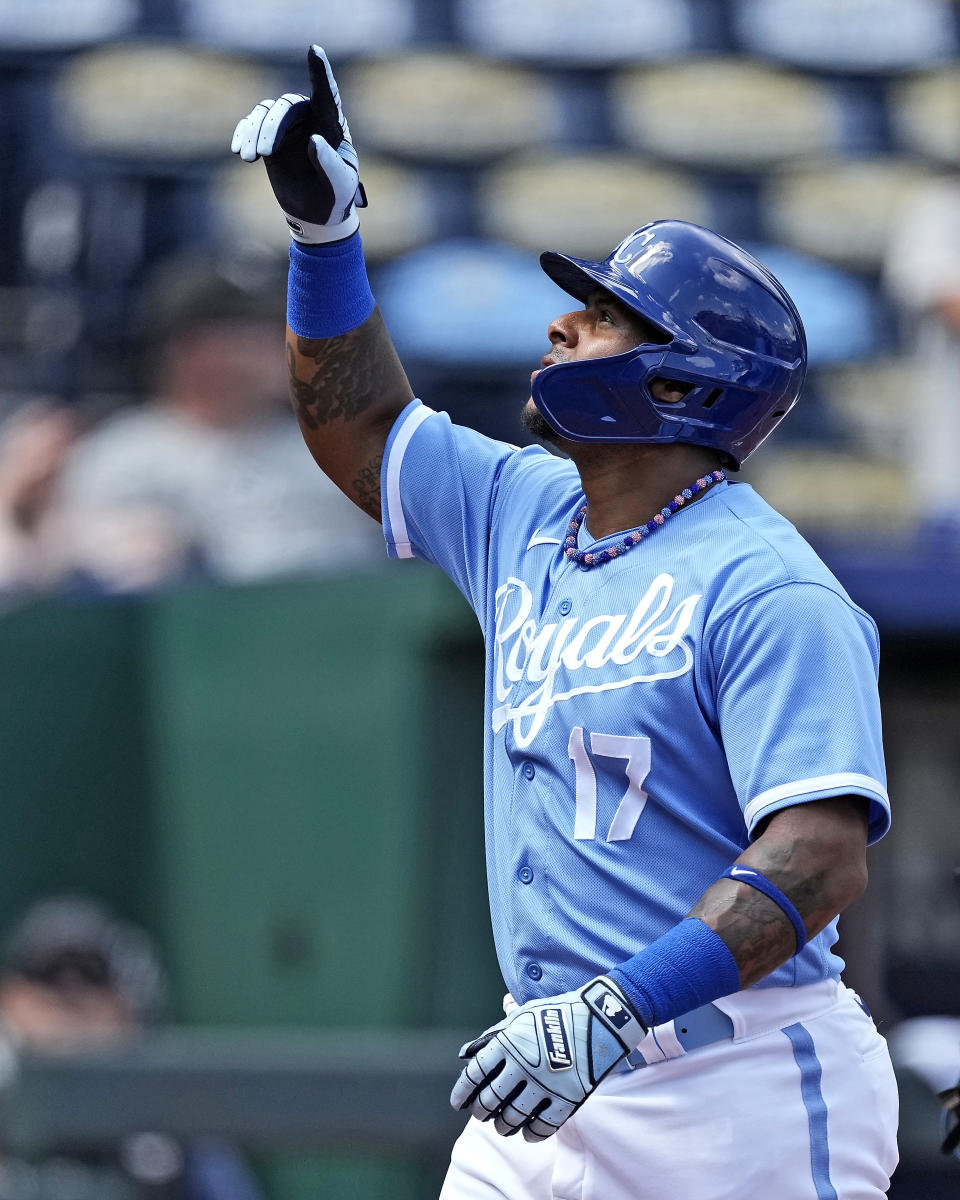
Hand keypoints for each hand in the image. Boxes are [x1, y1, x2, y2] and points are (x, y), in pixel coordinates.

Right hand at [231, 44, 366, 243]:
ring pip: (266, 112)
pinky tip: (239, 151)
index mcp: (332, 124)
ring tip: (249, 158)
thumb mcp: (340, 183)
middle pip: (287, 106)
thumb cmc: (336, 194)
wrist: (318, 212)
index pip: (326, 93)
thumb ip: (330, 163)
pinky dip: (243, 134)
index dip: (320, 72)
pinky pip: (251, 124)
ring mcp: (287, 126)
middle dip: (272, 126)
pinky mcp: (268, 137)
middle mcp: (309, 118)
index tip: (314, 50)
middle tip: (264, 153)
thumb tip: (313, 140)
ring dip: (254, 132)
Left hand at [450, 975, 645, 1140]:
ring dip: (503, 1126)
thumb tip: (467, 1054)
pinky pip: (542, 1127)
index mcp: (508, 1042)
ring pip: (512, 1118)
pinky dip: (531, 1134)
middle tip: (480, 1114)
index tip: (457, 1103)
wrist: (600, 1018)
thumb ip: (494, 1035)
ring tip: (501, 1127)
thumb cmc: (557, 1013)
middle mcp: (523, 1066)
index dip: (462, 1092)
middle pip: (490, 1100)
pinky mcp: (566, 1100)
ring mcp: (545, 1085)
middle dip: (480, 1111)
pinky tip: (527, 1133)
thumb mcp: (522, 1014)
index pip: (474, 1074)